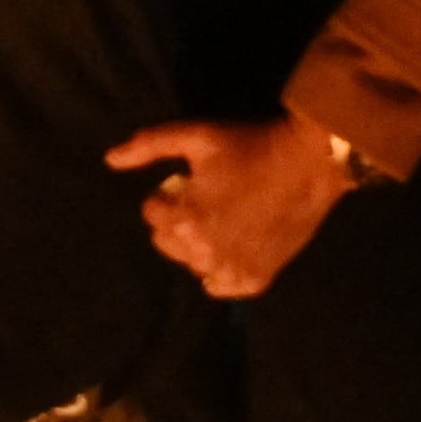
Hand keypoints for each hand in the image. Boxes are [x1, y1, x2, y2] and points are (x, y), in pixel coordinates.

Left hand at [104, 114, 355, 299]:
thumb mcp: (196, 135)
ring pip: (192, 264)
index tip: (194, 180)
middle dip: (178, 221)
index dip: (169, 192)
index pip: (151, 212)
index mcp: (184, 220)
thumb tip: (110, 159)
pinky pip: (220, 286)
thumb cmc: (249, 146)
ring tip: (224, 219)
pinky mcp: (256, 280)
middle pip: (166, 243)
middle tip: (208, 199)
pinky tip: (235, 245)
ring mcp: (231, 271)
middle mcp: (204, 254)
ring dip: (198, 245)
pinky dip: (222, 270)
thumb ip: (149, 146)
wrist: (310, 163)